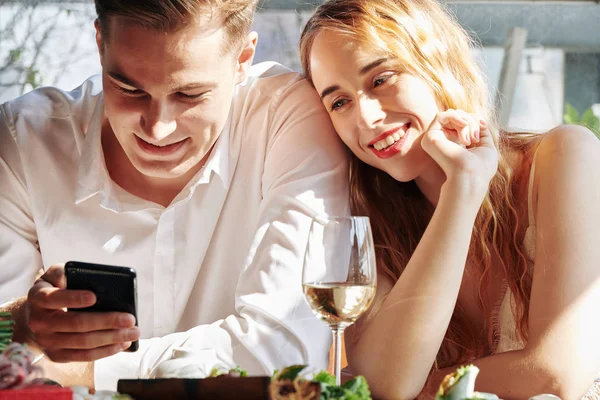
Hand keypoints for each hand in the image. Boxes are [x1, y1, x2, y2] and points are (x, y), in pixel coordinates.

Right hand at [25, 264, 139, 361]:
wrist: (33, 316)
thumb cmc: (53, 290)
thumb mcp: (53, 275)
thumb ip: (63, 272)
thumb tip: (81, 275)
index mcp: (38, 298)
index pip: (54, 298)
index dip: (74, 299)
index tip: (94, 297)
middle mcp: (39, 322)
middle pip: (76, 324)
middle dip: (107, 321)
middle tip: (130, 319)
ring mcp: (47, 342)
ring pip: (83, 343)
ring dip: (112, 338)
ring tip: (132, 333)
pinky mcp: (57, 355)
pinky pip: (84, 356)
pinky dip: (105, 351)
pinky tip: (121, 344)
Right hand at [421, 109, 497, 197]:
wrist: (471, 177)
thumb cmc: (481, 168)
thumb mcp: (486, 146)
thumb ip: (482, 132)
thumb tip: (479, 118)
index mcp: (454, 144)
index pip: (461, 121)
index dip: (474, 121)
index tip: (480, 134)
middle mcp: (442, 141)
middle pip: (457, 116)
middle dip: (471, 121)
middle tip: (475, 139)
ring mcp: (434, 139)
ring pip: (450, 115)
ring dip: (466, 122)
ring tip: (470, 139)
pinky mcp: (429, 137)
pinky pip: (441, 116)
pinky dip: (455, 118)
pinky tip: (463, 127)